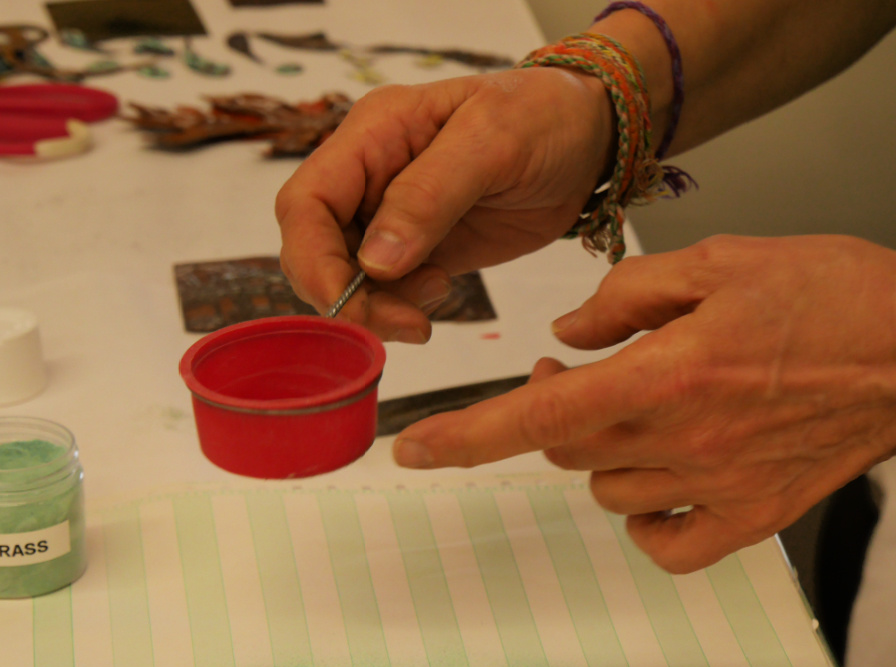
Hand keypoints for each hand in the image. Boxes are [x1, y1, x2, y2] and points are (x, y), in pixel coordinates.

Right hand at [276, 67, 613, 342]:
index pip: (305, 202)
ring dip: (376, 308)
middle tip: (405, 321)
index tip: (345, 301)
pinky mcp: (417, 250)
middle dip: (347, 295)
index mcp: (373, 135)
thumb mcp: (493, 140)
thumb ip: (429, 195)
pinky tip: (440, 294)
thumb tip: (374, 259)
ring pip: (346, 278)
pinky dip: (399, 308)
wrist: (590, 140)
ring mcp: (389, 216)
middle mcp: (369, 176)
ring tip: (435, 299)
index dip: (311, 258)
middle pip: (315, 248)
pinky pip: (384, 291)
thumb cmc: (546, 116)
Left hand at [392, 234, 895, 571]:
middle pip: (565, 450)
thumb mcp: (717, 262)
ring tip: (640, 407)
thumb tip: (565, 336)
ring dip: (599, 451)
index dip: (463, 438)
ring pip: (605, 489)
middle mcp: (683, 439)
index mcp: (665, 373)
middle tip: (580, 373)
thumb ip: (624, 297)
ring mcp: (718, 487)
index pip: (536, 418)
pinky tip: (660, 475)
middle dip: (554, 411)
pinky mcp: (754, 518)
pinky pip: (665, 544)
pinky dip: (644, 515)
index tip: (412, 453)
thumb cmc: (828, 293)